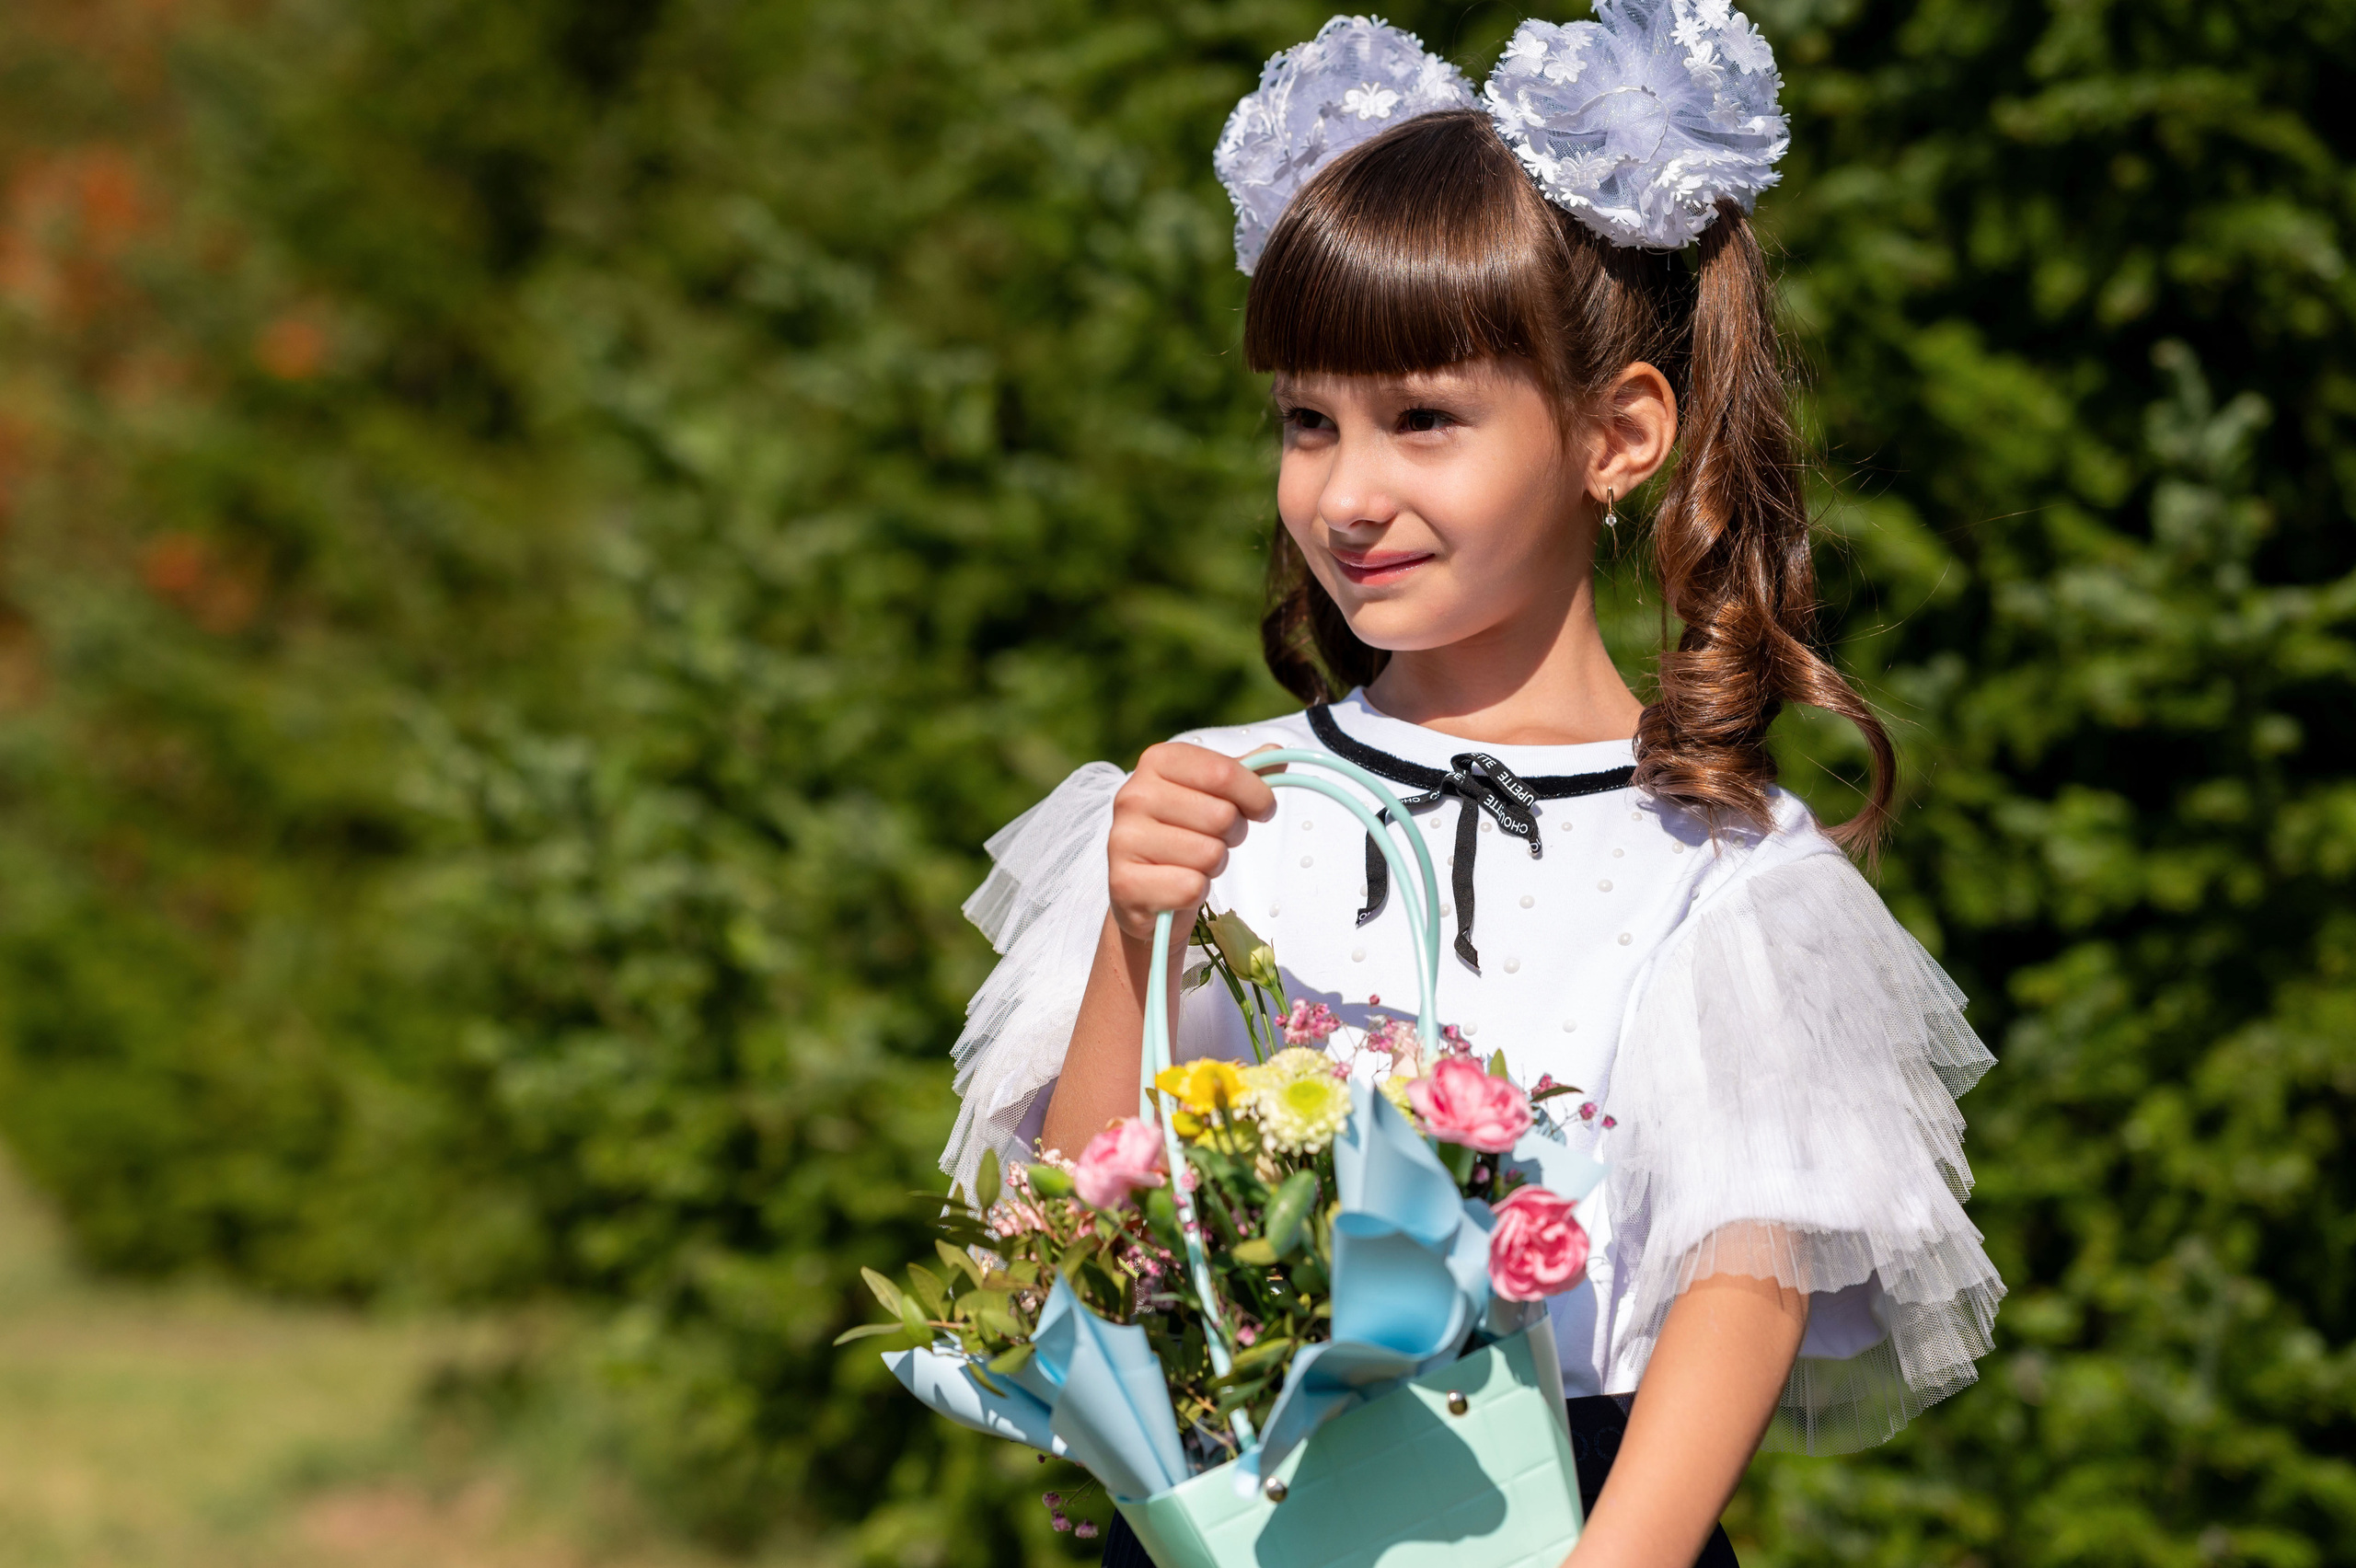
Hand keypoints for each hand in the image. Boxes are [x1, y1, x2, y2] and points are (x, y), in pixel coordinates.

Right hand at [1106, 743, 1279, 941]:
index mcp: (1156, 762)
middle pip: (1222, 815)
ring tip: (1191, 862)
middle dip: (1233, 834)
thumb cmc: (1181, 834)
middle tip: (1213, 839)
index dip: (1256, 794)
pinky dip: (1195, 893)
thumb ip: (1240, 773)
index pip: (1224, 772)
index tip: (1261, 808)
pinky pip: (1191, 887)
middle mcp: (1133, 795)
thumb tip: (1276, 752)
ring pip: (1210, 854)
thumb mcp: (1210, 795)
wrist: (1142, 890)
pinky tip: (1176, 886)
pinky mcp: (1125, 883)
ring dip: (1213, 865)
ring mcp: (1123, 839)